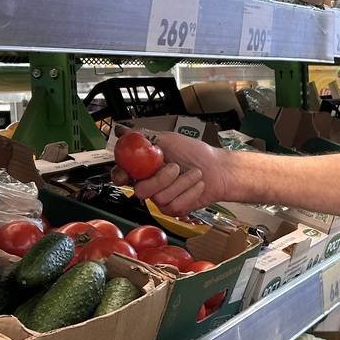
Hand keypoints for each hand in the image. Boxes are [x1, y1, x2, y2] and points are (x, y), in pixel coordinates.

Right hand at [112, 132, 232, 217]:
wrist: (218, 168)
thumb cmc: (196, 153)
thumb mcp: (169, 139)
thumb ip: (143, 137)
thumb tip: (123, 131)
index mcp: (144, 167)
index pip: (121, 175)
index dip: (121, 175)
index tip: (127, 173)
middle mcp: (150, 184)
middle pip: (140, 190)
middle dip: (161, 178)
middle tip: (175, 167)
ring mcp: (161, 198)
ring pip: (160, 198)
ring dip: (182, 183)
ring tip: (193, 173)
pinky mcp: (174, 209)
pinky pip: (175, 205)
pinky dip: (190, 192)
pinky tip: (197, 185)